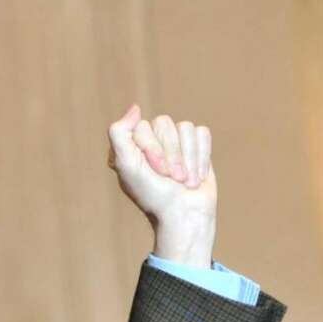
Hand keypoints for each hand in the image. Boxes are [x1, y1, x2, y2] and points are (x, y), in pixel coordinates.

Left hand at [107, 105, 215, 267]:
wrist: (183, 214)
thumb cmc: (152, 193)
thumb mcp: (126, 165)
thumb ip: (120, 133)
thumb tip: (135, 108)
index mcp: (130, 145)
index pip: (143, 127)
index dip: (153, 149)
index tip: (154, 172)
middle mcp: (151, 140)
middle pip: (165, 123)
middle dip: (172, 154)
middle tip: (170, 177)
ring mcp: (174, 141)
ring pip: (185, 127)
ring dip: (188, 157)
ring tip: (183, 179)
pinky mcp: (196, 145)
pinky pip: (202, 133)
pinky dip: (201, 156)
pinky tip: (195, 175)